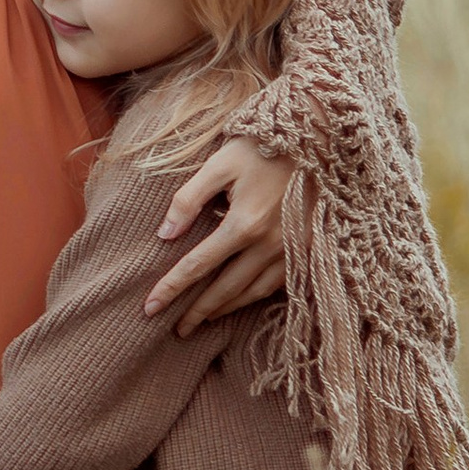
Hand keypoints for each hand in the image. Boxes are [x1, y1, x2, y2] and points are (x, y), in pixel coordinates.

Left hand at [143, 140, 293, 332]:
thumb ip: (188, 198)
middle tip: (175, 329)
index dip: (171, 288)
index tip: (149, 307)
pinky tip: (241, 300)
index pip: (197, 266)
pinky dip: (255, 298)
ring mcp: (292, 251)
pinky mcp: (308, 250)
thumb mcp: (219, 163)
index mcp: (244, 223)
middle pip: (225, 289)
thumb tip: (165, 234)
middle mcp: (269, 245)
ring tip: (203, 319)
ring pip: (253, 293)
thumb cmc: (262, 147)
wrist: (319, 140)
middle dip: (197, 312)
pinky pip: (278, 286)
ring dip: (225, 310)